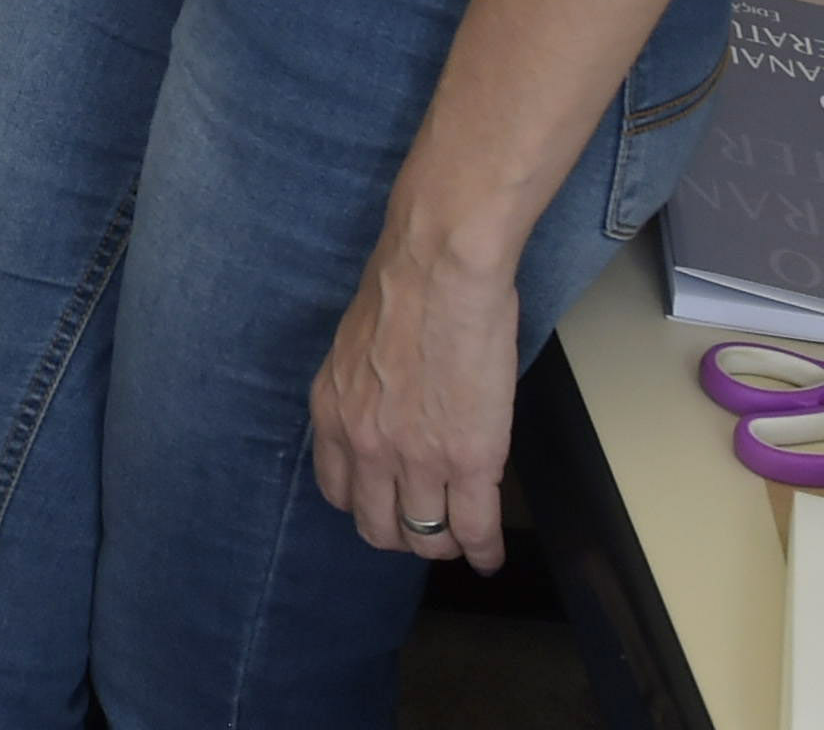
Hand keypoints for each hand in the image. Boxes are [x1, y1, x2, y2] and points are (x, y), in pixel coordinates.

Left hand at [308, 222, 520, 571]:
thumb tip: (388, 412)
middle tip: (425, 529)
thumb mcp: (356, 349)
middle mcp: (366, 445)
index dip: (366, 506)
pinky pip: (474, 529)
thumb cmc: (408, 287)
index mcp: (333, 414)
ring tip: (461, 538)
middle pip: (377, 527)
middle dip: (402, 536)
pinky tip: (489, 556)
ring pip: (426, 538)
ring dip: (445, 544)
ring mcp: (417, 459)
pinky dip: (483, 551)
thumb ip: (363, 394)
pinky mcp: (469, 460)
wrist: (441, 267)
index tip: (385, 506)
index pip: (337, 492)